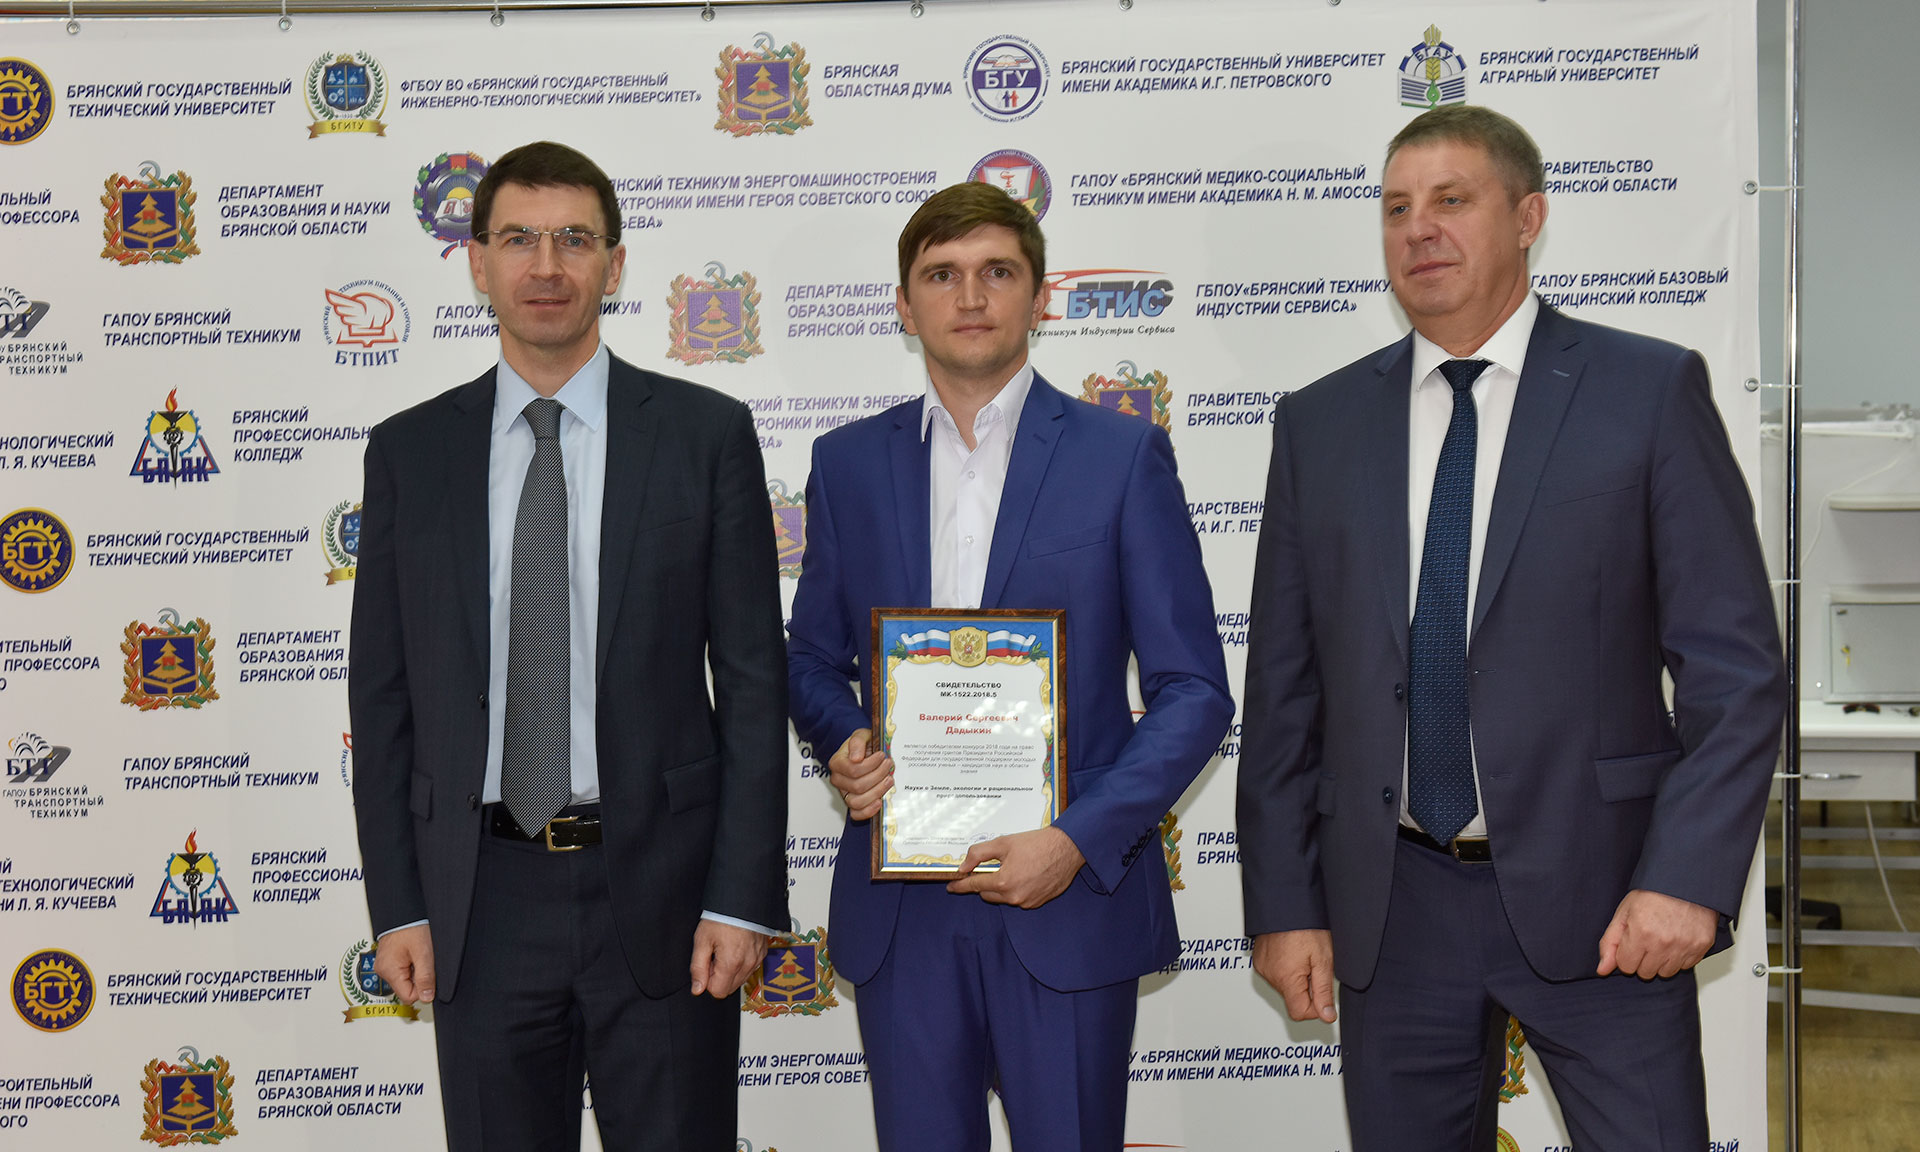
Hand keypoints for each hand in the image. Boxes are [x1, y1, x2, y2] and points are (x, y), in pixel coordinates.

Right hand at [373, 924, 435, 1004]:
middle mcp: (383, 970)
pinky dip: (410, 965)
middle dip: (418, 978)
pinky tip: (413, 953)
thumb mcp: (424, 954)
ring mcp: (384, 965)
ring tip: (417, 954)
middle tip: (422, 961)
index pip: (408, 996)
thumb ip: (425, 978)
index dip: (422, 989)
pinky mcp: (387, 960)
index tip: (428, 976)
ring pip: (404, 979)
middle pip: (406, 988)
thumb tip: (427, 998)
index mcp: (389, 971)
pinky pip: (401, 970)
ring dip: (414, 971)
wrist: (404, 912)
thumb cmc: (411, 928)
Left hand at [689, 920, 769, 997]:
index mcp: (731, 963)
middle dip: (719, 977)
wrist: (742, 900)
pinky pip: (749, 968)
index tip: (707, 964)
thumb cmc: (722, 917)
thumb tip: (697, 989)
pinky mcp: (762, 953)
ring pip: (740, 979)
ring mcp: (757, 959)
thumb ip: (698, 968)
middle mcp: (747, 964)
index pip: (718, 992)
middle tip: (715, 955)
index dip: (708, 981)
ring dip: (730, 971)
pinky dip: (741, 964)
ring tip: (725, 949)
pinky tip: (735, 948)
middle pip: (729, 988)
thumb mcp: (702, 941)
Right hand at [828, 727, 891, 820]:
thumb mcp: (861, 736)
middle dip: (878, 775)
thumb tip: (855, 757)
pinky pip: (856, 814)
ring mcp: (845, 793)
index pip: (853, 770)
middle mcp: (838, 780)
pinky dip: (868, 811)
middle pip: (858, 786)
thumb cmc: (862, 745)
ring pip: (858, 801)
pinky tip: (879, 802)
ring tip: (889, 780)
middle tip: (889, 765)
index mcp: (837, 763)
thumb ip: (857, 742)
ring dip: (877, 791)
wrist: (865, 752)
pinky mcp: (853, 803)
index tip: (882, 756)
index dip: (871, 764)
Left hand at [945, 827, 1083, 908]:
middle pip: (987, 894)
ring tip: (1014, 867)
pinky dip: (1017, 889)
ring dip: (1002, 887)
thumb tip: (964, 866)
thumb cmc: (1036, 843)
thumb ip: (978, 854)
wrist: (1067, 848)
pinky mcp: (1038, 903)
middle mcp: (1014, 897)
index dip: (960, 885)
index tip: (951, 886)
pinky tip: (1026, 874)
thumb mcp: (1003, 842)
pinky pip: (1019, 899)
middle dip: (985, 882)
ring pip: (1003, 898)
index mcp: (1003, 882)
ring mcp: (1027, 902)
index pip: (974, 886)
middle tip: (992, 867)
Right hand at [1252, 930, 1336, 1022]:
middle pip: (1292, 999)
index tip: (1322, 992)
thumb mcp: (1323, 959)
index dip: (1315, 1008)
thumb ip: (1324, 991)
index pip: (1299, 1013)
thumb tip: (1327, 1015)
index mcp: (1286, 979)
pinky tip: (1292, 952)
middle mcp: (1270, 976)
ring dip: (1296, 978)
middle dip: (1307, 988)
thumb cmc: (1305, 925)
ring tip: (1303, 956)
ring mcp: (1263, 967)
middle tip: (1315, 966)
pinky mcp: (1259, 960)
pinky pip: (1275, 974)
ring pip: (1284, 986)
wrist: (1285, 902)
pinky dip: (1285, 969)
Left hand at [1596, 889, 1716, 978]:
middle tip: (1647, 938)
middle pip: (1646, 973)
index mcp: (1641, 933)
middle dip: (1642, 959)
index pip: (1626, 967)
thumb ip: (1610, 943)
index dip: (1626, 954)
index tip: (1631, 942)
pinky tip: (1676, 938)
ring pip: (1666, 973)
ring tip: (1662, 938)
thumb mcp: (1623, 913)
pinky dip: (1679, 957)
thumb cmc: (1653, 894)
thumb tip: (1602, 970)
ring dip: (1661, 960)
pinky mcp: (1701, 947)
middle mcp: (1664, 943)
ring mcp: (1685, 946)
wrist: (1684, 881)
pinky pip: (1685, 966)